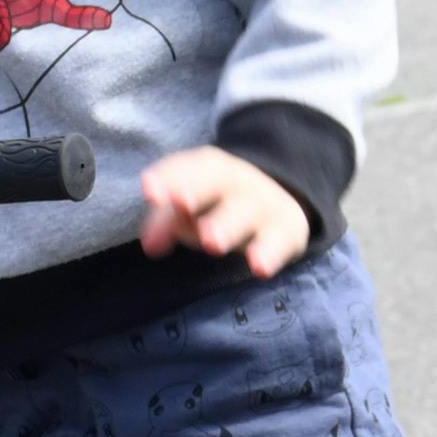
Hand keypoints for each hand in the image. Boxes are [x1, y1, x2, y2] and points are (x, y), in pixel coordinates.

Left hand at [140, 144, 311, 276]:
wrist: (280, 195)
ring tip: (211, 243)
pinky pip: (279, 241)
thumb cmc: (219, 205)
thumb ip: (165, 222)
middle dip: (196, 191)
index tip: (149, 192)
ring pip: (246, 211)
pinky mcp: (287, 230)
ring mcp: (264, 204)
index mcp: (209, 169)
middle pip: (216, 182)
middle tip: (180, 204)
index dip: (166, 178)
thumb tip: (151, 246)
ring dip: (228, 225)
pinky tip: (259, 268)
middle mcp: (237, 182)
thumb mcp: (191, 207)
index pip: (185, 169)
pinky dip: (270, 253)